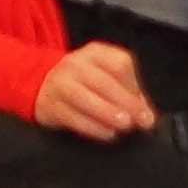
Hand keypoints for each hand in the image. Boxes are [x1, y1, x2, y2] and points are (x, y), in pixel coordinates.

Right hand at [31, 40, 155, 141]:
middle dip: (126, 103)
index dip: (135, 87)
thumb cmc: (83, 82)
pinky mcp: (50, 105)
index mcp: (95, 53)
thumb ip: (127, 91)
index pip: (120, 64)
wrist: (42, 84)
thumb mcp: (104, 76)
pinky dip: (92, 127)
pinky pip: (71, 116)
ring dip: (107, 113)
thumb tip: (145, 112)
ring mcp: (60, 83)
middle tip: (143, 121)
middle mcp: (75, 64)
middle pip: (104, 82)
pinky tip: (107, 134)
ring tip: (125, 126)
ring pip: (84, 97)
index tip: (145, 108)